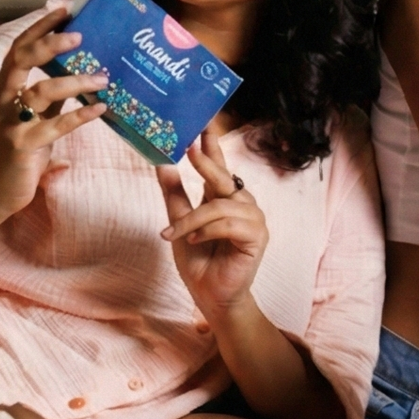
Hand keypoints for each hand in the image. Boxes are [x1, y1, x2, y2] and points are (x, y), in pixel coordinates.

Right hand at [0, 4, 109, 220]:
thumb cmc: (20, 155)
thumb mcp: (35, 121)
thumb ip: (50, 100)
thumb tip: (78, 75)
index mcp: (2, 90)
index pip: (18, 50)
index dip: (38, 29)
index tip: (63, 11)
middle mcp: (0, 101)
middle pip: (20, 60)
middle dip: (49, 43)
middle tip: (80, 35)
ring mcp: (8, 123)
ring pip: (40, 92)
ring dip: (74, 81)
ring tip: (103, 77)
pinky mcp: (21, 146)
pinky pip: (55, 126)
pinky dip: (80, 115)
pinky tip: (101, 108)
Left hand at [158, 126, 268, 322]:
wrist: (211, 296)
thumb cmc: (199, 262)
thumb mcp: (179, 223)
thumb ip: (174, 195)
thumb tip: (162, 164)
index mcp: (224, 199)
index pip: (219, 165)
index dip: (212, 144)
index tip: (204, 122)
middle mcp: (242, 205)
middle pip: (223, 177)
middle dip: (207, 162)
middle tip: (190, 147)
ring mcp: (253, 220)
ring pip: (220, 205)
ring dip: (194, 219)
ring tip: (175, 234)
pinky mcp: (256, 237)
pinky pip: (228, 223)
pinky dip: (208, 231)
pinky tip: (196, 241)